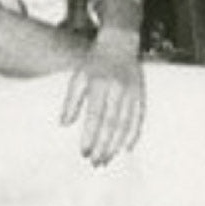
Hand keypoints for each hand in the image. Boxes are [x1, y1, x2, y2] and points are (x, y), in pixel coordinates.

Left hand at [61, 32, 145, 165]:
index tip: (83, 151)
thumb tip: (63, 124)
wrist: (119, 43)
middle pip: (111, 123)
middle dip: (103, 145)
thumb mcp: (77, 77)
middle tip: (95, 162)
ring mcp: (131, 92)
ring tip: (106, 159)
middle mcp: (117, 88)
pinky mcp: (140, 94)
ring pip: (125, 124)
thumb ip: (71, 101)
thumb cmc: (93, 63)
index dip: (90, 135)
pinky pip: (138, 118)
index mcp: (98, 83)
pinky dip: (133, 134)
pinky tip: (126, 149)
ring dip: (116, 144)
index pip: (95, 115)